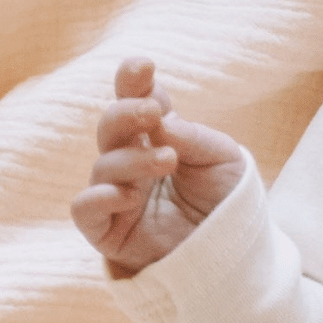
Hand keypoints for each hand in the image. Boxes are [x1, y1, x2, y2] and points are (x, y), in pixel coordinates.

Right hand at [71, 57, 245, 275]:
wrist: (238, 256)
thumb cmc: (231, 203)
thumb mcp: (224, 160)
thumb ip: (192, 136)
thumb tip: (158, 120)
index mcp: (159, 139)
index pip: (137, 102)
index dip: (133, 82)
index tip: (142, 66)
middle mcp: (133, 163)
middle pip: (111, 127)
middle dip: (126, 113)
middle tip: (151, 112)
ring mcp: (118, 196)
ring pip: (104, 166)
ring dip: (132, 159)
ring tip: (167, 161)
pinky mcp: (109, 232)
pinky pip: (85, 209)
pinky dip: (99, 197)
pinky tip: (128, 194)